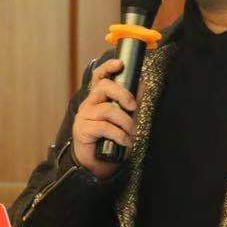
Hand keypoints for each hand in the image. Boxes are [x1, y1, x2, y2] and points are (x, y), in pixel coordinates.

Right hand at [70, 58, 138, 178]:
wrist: (96, 162)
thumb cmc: (109, 138)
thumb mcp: (123, 118)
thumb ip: (131, 102)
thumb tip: (142, 83)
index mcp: (98, 98)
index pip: (99, 77)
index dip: (108, 67)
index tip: (120, 64)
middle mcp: (89, 104)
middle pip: (104, 87)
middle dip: (123, 94)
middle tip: (133, 107)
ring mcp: (84, 116)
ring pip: (107, 109)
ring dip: (125, 122)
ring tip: (131, 132)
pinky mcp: (83, 130)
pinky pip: (104, 127)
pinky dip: (119, 135)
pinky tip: (125, 141)